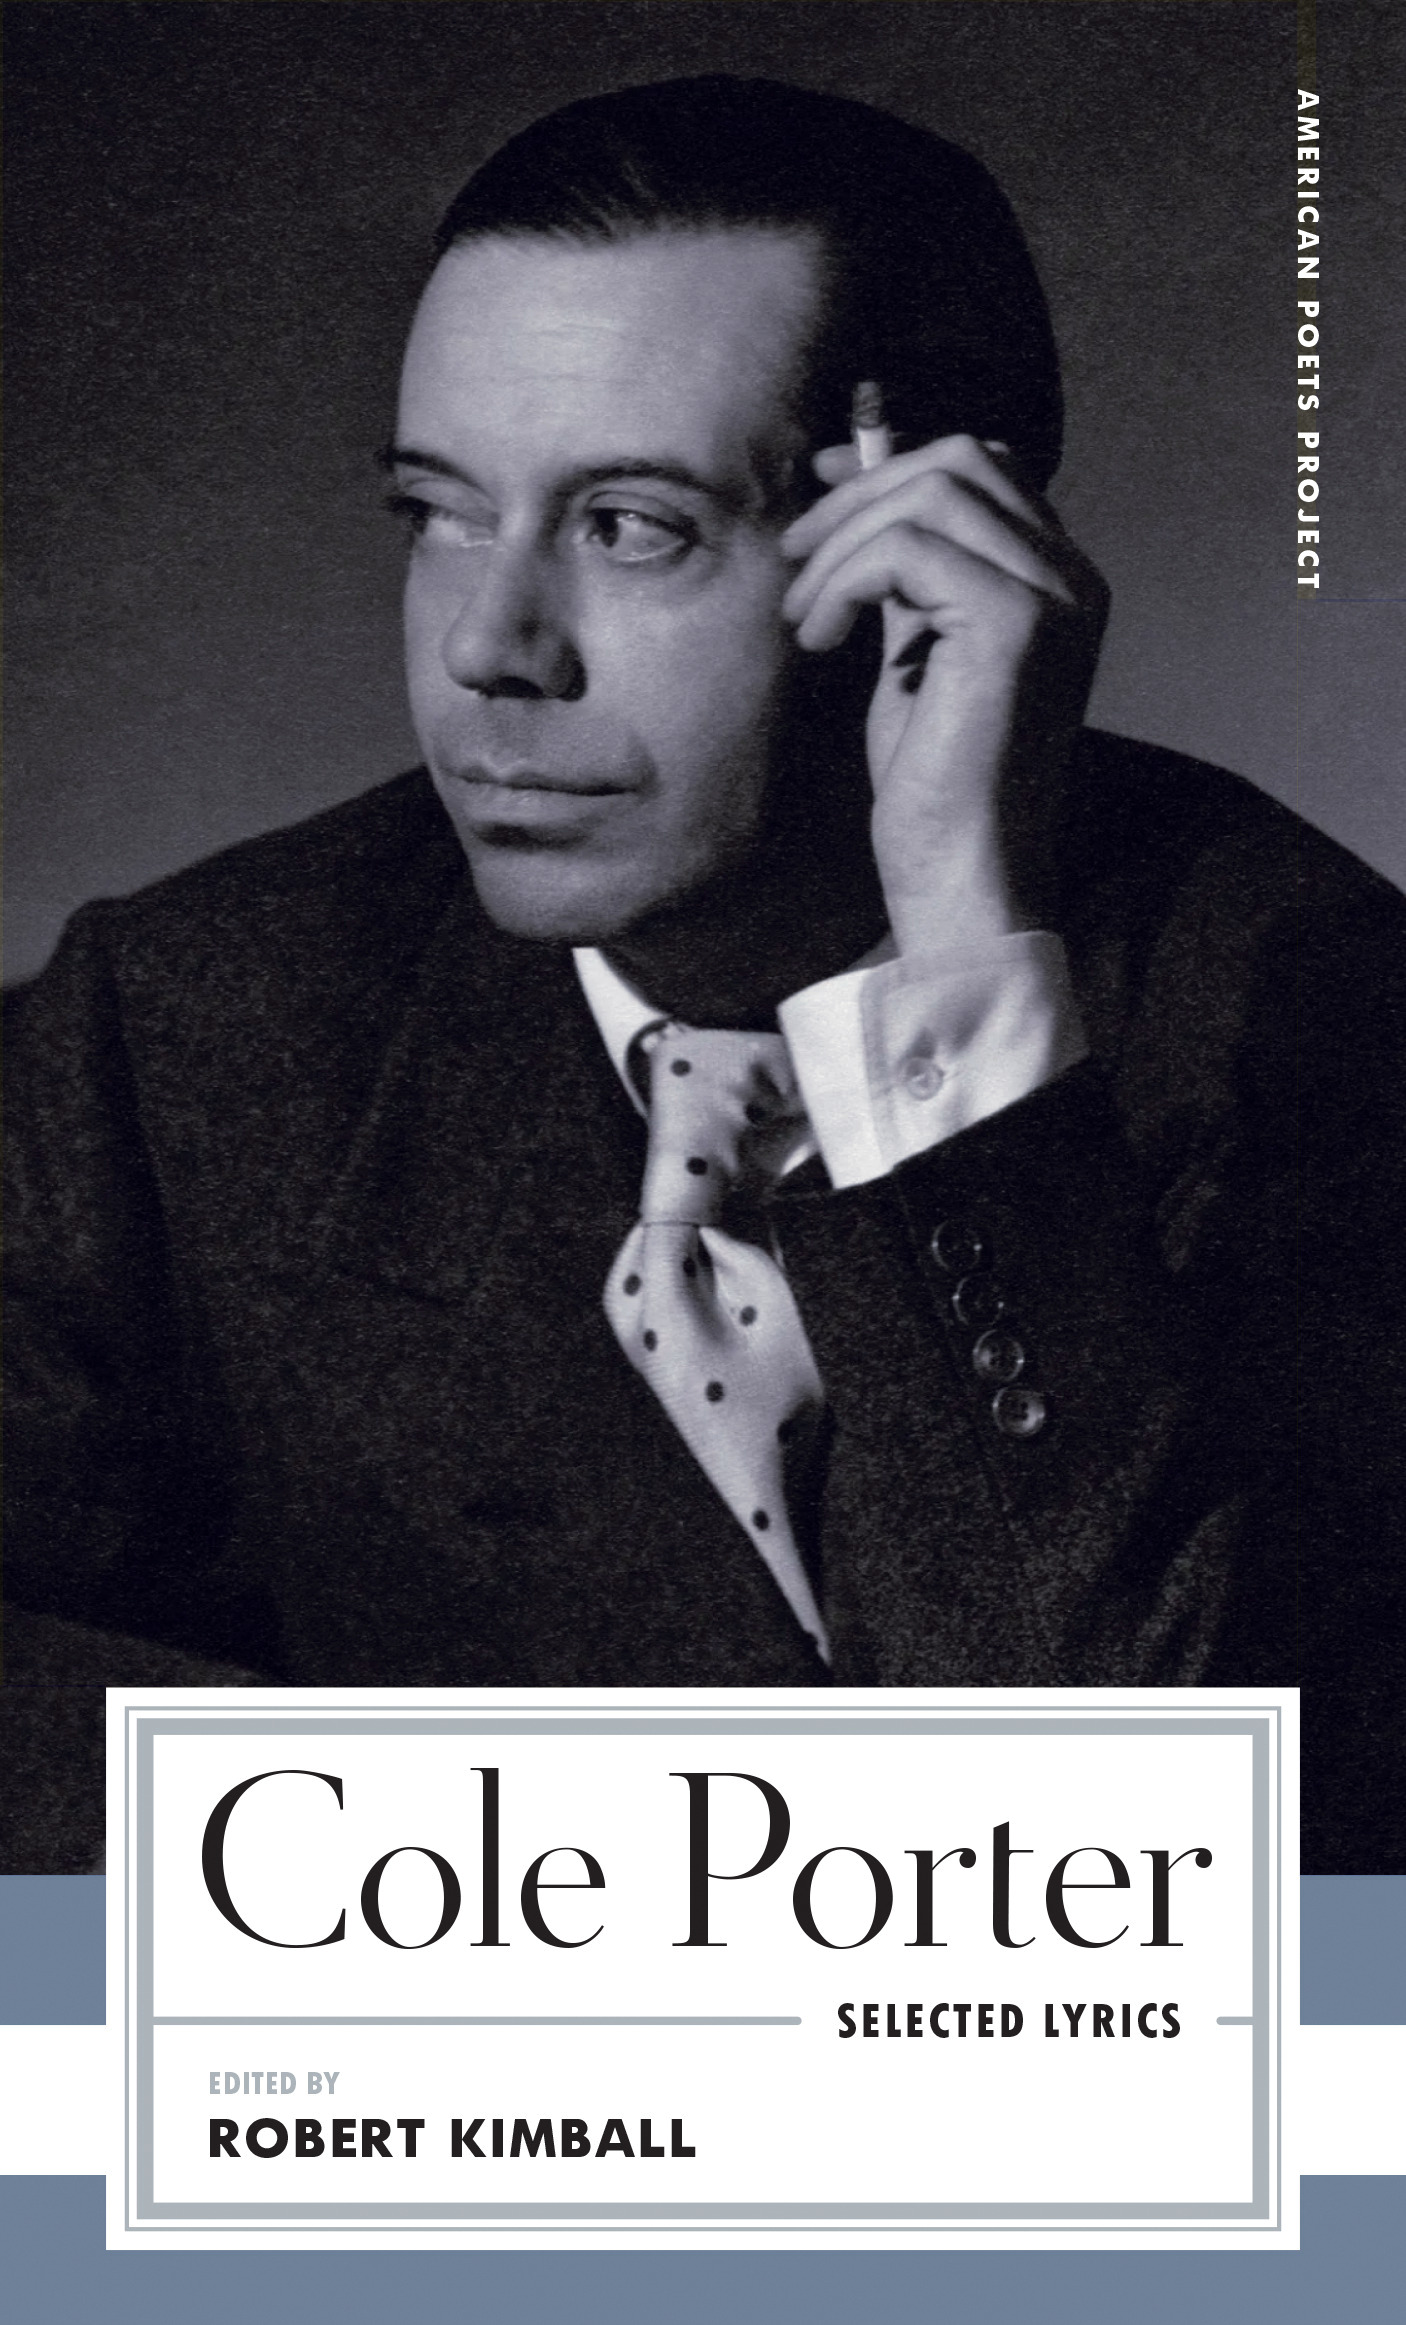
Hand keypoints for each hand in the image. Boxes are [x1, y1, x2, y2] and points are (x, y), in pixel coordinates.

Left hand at [781, 434, 1107, 954]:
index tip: (818, 491)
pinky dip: (844, 579)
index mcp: (1061, 586)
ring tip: (804, 616)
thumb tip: (858, 498)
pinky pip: (908, 547)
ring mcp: (1054, 598)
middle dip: (858, 496)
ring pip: (930, 495)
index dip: (891, 464)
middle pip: (960, 461)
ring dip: (841, 544)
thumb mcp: (917, 657)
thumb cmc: (935, 787)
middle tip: (794, 556)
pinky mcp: (1014, 625)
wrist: (961, 876)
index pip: (986, 468)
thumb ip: (910, 582)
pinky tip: (820, 639)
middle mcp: (1074, 581)